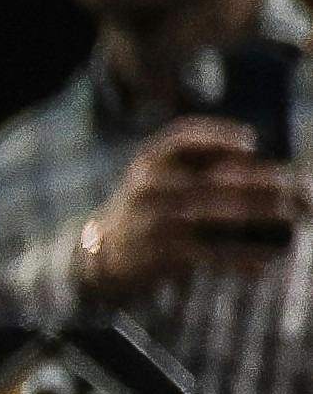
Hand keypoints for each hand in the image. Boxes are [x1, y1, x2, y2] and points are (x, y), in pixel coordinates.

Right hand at [80, 113, 306, 297]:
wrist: (101, 251)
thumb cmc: (147, 206)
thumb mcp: (158, 176)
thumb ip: (200, 165)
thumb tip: (264, 169)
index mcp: (150, 160)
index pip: (183, 137)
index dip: (219, 136)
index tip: (252, 143)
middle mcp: (151, 187)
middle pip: (220, 179)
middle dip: (268, 184)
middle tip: (302, 189)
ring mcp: (158, 221)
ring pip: (224, 216)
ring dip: (267, 216)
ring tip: (297, 217)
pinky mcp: (164, 254)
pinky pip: (214, 254)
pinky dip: (244, 257)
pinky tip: (268, 257)